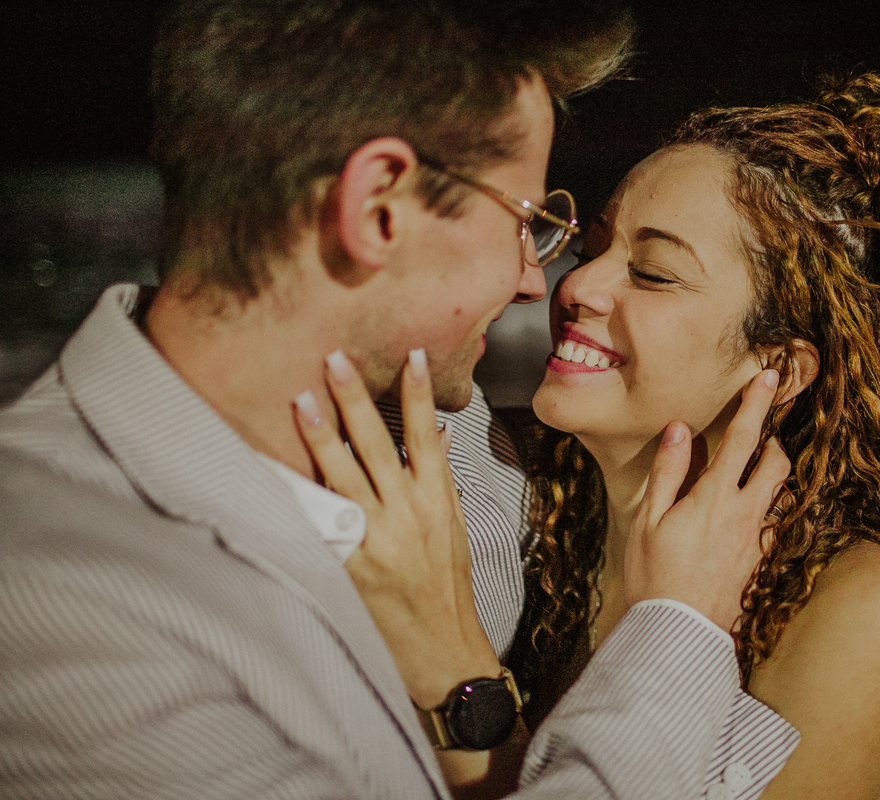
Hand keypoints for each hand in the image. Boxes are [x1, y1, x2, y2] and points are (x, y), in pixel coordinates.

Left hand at [294, 349, 498, 707]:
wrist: (442, 648)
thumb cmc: (447, 587)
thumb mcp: (455, 527)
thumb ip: (439, 480)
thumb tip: (438, 434)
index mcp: (437, 502)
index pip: (428, 435)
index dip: (419, 394)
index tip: (411, 357)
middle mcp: (408, 514)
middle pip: (379, 445)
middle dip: (356, 400)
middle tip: (334, 359)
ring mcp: (377, 539)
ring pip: (344, 475)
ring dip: (321, 435)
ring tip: (301, 399)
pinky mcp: (349, 564)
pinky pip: (321, 521)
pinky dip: (301, 493)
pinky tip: (277, 471)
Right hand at [624, 369, 791, 630]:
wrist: (679, 632)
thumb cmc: (654, 576)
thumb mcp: (648, 520)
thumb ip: (668, 472)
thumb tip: (681, 431)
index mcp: (715, 497)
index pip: (743, 439)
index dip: (757, 404)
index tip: (770, 378)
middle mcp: (745, 514)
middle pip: (777, 463)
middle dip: (773, 441)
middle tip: (758, 435)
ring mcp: (757, 539)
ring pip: (780, 493)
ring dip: (772, 475)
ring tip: (751, 472)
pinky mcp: (759, 562)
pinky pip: (772, 523)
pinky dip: (765, 508)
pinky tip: (743, 517)